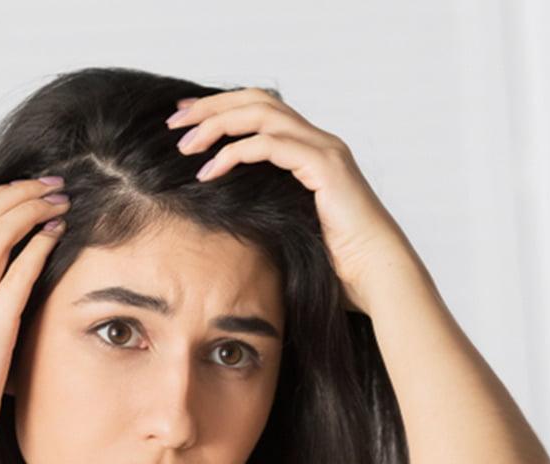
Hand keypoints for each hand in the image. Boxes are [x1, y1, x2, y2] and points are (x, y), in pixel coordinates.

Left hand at [166, 87, 398, 314]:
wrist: (375, 276)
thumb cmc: (334, 263)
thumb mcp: (286, 226)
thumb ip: (261, 207)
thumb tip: (219, 212)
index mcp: (310, 151)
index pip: (260, 109)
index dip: (220, 108)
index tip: (184, 120)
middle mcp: (319, 142)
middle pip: (257, 100)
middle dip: (211, 106)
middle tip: (174, 121)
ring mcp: (324, 150)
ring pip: (261, 113)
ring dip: (217, 124)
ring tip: (184, 146)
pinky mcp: (325, 166)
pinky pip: (270, 144)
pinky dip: (234, 152)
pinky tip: (209, 171)